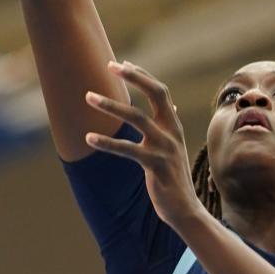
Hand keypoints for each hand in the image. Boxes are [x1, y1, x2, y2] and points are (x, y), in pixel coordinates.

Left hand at [85, 61, 205, 232]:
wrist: (185, 210)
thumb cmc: (173, 178)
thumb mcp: (174, 147)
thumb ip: (170, 126)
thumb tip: (171, 105)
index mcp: (174, 126)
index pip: (160, 91)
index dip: (142, 76)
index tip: (122, 63)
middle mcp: (172, 132)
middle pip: (155, 94)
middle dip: (133, 77)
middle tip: (110, 65)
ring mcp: (165, 148)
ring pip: (137, 117)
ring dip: (110, 105)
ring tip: (89, 96)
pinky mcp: (155, 165)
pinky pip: (127, 149)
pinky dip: (106, 143)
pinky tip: (88, 138)